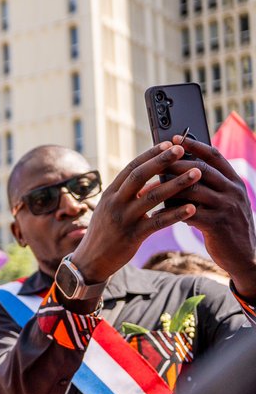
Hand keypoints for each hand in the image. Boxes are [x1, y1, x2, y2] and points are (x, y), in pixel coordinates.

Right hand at [70, 141, 200, 282]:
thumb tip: (151, 180)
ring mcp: (122, 219)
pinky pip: (157, 222)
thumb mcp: (111, 210)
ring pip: (152, 197)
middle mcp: (114, 203)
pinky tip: (192, 209)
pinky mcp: (132, 236)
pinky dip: (175, 214)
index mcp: (110, 193)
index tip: (168, 143)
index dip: (150, 154)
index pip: (131, 168)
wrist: (90, 261)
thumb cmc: (104, 234)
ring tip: (196, 174)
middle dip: (162, 161)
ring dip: (176, 184)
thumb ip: (129, 195)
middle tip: (182, 149)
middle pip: (139, 176)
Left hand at [167, 135, 255, 296]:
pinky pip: (189, 214)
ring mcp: (227, 207)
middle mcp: (233, 190)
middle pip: (200, 170)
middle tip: (153, 163)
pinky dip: (170, 213)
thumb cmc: (227, 225)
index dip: (194, 145)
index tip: (174, 138)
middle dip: (174, 165)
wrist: (245, 255)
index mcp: (234, 181)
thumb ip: (208, 187)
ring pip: (193, 191)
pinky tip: (155, 214)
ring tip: (147, 190)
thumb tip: (177, 171)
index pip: (214, 156)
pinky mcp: (218, 224)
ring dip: (167, 189)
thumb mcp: (223, 201)